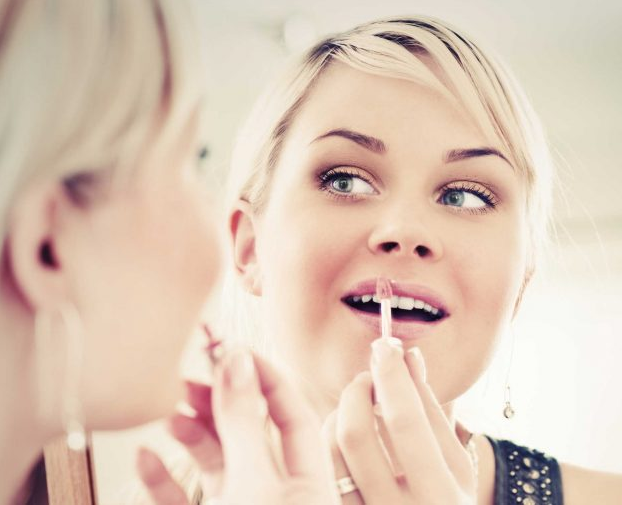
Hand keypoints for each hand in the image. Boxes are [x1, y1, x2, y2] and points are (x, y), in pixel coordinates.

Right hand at [136, 349, 338, 503]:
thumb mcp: (256, 484)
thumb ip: (244, 425)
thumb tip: (237, 361)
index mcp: (307, 483)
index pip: (293, 414)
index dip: (268, 377)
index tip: (236, 350)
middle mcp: (275, 493)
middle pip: (249, 433)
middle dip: (221, 401)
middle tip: (193, 374)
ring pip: (216, 461)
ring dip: (191, 434)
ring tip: (170, 410)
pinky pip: (181, 498)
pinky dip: (161, 478)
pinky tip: (144, 455)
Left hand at [323, 339, 476, 503]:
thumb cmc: (445, 501)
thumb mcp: (452, 464)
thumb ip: (431, 410)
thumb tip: (410, 357)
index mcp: (441, 497)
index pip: (407, 421)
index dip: (393, 376)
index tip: (386, 346)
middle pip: (356, 433)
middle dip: (357, 391)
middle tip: (368, 377)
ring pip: (328, 450)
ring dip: (339, 413)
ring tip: (359, 405)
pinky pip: (319, 470)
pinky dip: (327, 440)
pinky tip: (344, 434)